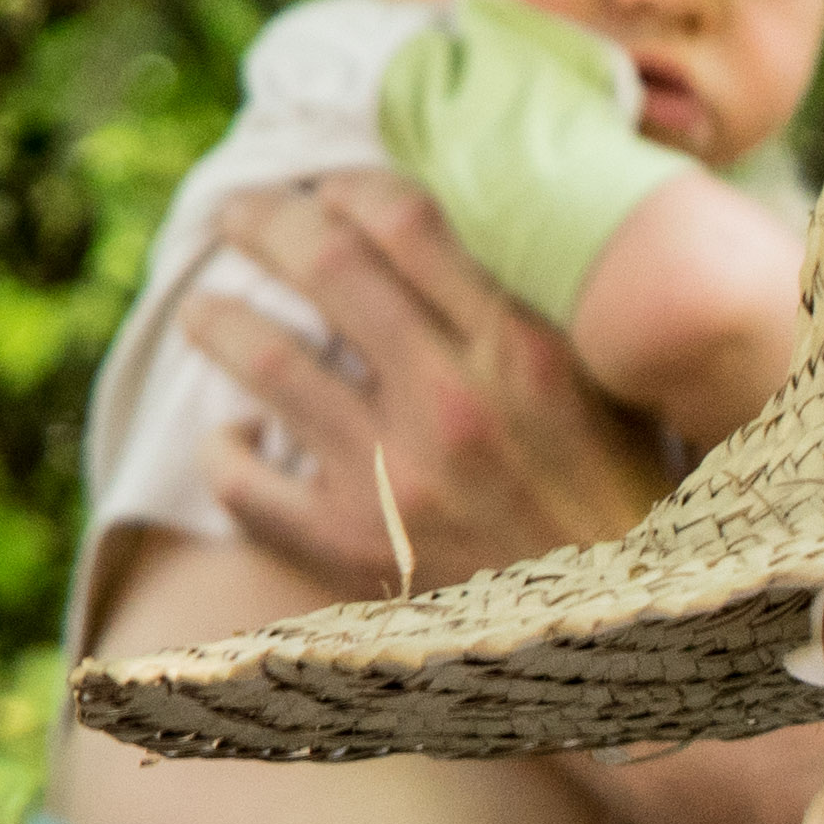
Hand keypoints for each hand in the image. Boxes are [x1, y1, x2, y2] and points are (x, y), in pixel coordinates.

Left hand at [187, 167, 673, 600]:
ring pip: (264, 359)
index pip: (404, 221)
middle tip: (236, 214)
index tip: (329, 192)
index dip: (348, 189)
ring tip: (203, 310)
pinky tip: (231, 437)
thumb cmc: (620, 505)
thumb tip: (456, 237)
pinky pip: (244, 480)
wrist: (616, 634)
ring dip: (216, 319)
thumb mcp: (608, 393)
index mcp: (523, 352)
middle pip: (324, 264)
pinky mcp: (352, 549)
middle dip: (263, 222)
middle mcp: (455, 403)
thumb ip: (536, 316)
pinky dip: (222, 449)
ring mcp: (396, 478)